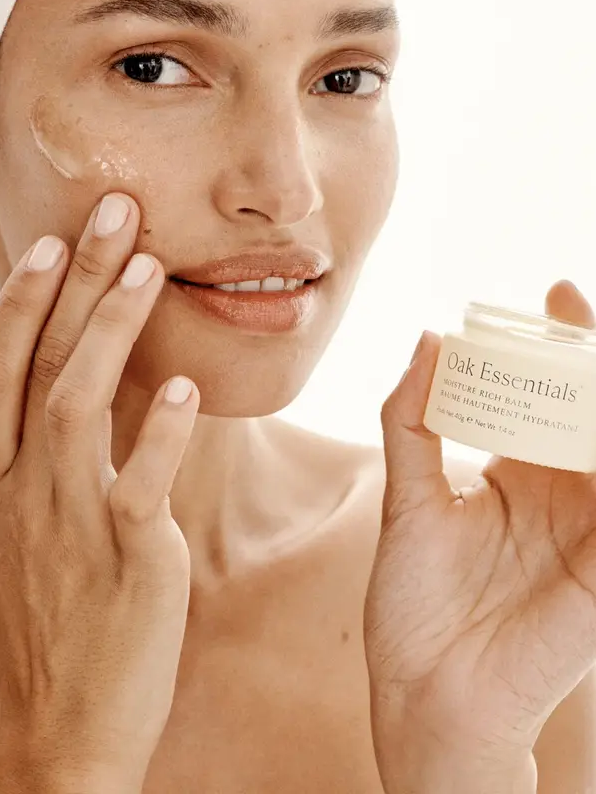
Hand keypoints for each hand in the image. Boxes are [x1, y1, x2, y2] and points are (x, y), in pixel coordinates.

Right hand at [0, 193, 199, 792]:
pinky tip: (185, 388)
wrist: (63, 729)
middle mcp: (20, 492)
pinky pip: (140, 483)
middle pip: (38, 364)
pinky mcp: (129, 558)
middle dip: (70, 282)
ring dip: (110, 329)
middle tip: (109, 211)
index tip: (45, 243)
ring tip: (144, 266)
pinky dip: (159, 433)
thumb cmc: (32, 628)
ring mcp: (70, 523)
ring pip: (78, 403)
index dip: (18, 303)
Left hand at [365, 280, 595, 791]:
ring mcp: (590, 527)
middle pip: (589, 408)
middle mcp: (563, 492)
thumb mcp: (406, 497)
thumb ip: (412, 419)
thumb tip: (425, 340)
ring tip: (588, 346)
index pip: (550, 394)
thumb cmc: (415, 602)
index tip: (553, 293)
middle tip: (573, 302)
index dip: (559, 343)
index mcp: (521, 474)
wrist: (424, 690)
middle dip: (588, 353)